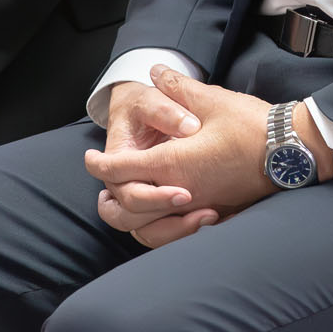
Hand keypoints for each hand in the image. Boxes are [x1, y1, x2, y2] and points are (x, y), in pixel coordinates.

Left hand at [90, 67, 326, 244]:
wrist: (293, 151)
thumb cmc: (252, 125)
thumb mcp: (211, 99)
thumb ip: (177, 88)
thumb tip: (155, 72)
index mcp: (174, 165)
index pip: (123, 170)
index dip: (101, 164)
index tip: (90, 158)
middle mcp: (182, 192)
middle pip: (129, 206)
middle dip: (110, 193)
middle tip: (104, 178)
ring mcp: (200, 207)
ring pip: (151, 229)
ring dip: (133, 217)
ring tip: (125, 201)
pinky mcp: (217, 213)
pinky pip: (178, 233)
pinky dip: (162, 227)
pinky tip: (164, 213)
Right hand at [91, 76, 212, 247]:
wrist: (146, 111)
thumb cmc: (143, 105)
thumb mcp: (150, 99)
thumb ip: (166, 111)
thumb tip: (189, 126)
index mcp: (117, 162)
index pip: (127, 190)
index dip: (153, 196)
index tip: (185, 192)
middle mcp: (122, 187)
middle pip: (130, 218)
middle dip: (163, 213)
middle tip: (196, 201)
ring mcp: (139, 199)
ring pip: (148, 232)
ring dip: (176, 229)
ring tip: (210, 215)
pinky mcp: (157, 206)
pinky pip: (165, 231)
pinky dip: (185, 230)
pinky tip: (214, 217)